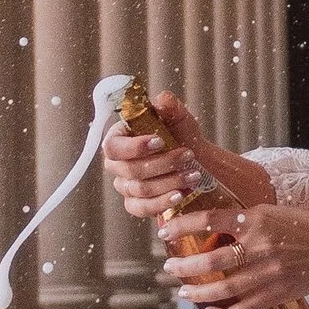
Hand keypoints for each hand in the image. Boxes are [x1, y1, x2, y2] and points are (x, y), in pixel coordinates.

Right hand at [101, 89, 272, 222]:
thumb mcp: (179, 119)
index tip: (160, 141)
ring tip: (193, 175)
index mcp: (119, 139)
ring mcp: (125, 186)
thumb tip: (161, 99)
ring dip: (170, 182)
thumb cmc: (181, 137)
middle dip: (163, 163)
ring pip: (140, 189)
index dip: (134, 147)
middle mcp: (117, 165)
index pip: (112, 146)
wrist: (196, 162)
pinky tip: (181, 194)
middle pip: (130, 170)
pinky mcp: (136, 205)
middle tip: (188, 155)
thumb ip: (170, 108)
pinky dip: (163, 202)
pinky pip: (142, 208)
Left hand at [164, 200, 308, 308]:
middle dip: (184, 266)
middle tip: (170, 267)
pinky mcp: (276, 294)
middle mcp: (260, 247)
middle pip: (210, 260)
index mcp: (258, 219)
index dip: (183, 225)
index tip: (165, 229)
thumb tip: (212, 226)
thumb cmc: (307, 227)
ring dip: (198, 292)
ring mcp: (268, 274)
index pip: (210, 220)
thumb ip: (246, 220)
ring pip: (223, 289)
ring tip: (183, 291)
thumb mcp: (274, 212)